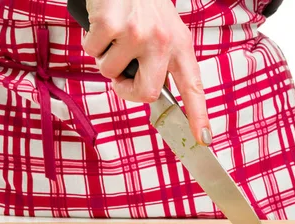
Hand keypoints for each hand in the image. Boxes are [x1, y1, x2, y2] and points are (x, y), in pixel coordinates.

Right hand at [82, 0, 211, 144]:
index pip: (194, 87)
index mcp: (180, 46)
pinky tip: (101, 23)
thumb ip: (161, 61)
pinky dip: (91, 41)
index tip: (203, 139)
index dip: (198, 115)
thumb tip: (150, 94)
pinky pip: (92, 51)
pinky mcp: (112, 25)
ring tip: (113, 34)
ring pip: (111, 72)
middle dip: (126, 90)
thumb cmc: (143, 2)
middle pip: (146, 94)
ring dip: (105, 58)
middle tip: (120, 76)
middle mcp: (163, 42)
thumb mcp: (165, 29)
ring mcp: (138, 34)